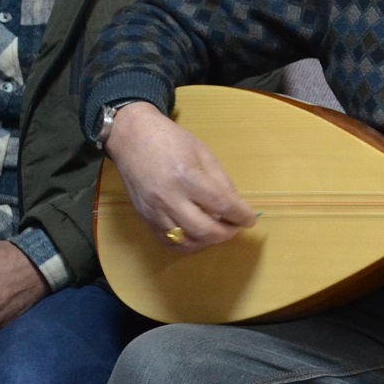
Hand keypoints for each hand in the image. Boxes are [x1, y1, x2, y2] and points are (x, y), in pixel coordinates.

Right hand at [104, 101, 255, 251]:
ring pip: (187, 241)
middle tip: (236, 226)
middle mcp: (169, 198)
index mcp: (187, 177)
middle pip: (205, 230)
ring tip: (219, 230)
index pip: (222, 205)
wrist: (132, 138)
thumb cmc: (170, 140)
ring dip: (208, 241)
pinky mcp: (145, 218)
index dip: (241, 215)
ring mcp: (154, 211)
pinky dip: (188, 244)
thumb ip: (221, 181)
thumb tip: (236, 205)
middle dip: (227, 233)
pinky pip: (168, 242)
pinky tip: (198, 236)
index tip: (251, 219)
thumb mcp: (203, 153)